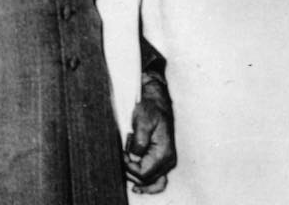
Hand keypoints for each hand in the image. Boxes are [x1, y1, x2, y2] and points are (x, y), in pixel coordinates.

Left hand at [125, 72, 175, 193]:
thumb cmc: (150, 109)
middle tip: (122, 153)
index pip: (142, 173)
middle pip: (145, 180)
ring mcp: (166, 162)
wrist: (157, 101)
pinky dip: (147, 183)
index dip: (128, 166)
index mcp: (163, 153)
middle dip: (129, 170)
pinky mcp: (161, 160)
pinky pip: (156, 179)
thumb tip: (134, 157)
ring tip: (126, 160)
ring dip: (135, 175)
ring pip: (151, 182)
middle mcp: (167, 161)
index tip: (120, 153)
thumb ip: (139, 141)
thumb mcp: (142, 121)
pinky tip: (137, 187)